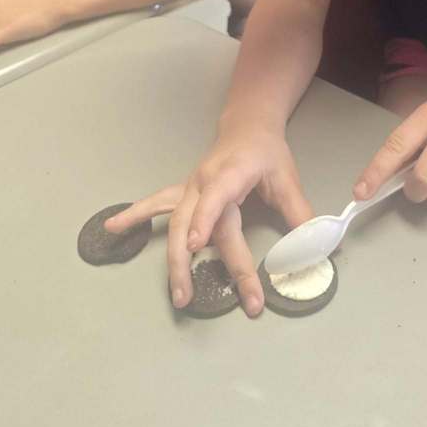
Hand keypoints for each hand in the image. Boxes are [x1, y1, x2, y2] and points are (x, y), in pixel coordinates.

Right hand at [106, 126, 313, 317]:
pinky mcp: (185, 193)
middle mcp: (205, 181)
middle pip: (195, 225)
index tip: (196, 246)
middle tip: (194, 299)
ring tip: (176, 295)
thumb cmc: (267, 153)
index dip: (205, 221)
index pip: (216, 199)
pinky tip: (112, 226)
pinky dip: (134, 215)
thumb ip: (300, 214)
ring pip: (174, 224)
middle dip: (193, 263)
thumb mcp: (287, 178)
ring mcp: (191, 188)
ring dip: (173, 261)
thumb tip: (314, 249)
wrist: (247, 127)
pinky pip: (156, 205)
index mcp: (231, 173)